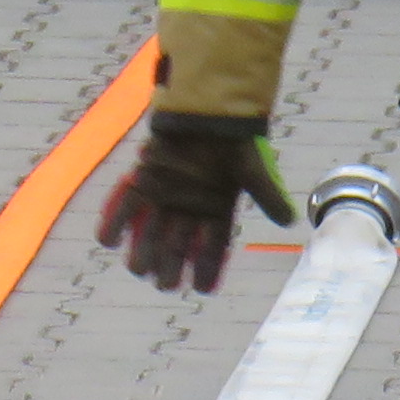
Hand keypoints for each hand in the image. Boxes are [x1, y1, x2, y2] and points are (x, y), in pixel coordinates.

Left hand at [95, 114, 295, 293]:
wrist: (206, 110)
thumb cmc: (232, 141)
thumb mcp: (253, 169)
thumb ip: (267, 195)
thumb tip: (290, 221)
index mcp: (216, 213)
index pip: (212, 249)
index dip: (207, 270)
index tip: (202, 289)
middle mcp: (189, 211)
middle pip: (178, 247)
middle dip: (170, 267)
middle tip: (165, 284)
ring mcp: (164, 198)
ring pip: (151, 233)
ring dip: (143, 252)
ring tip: (139, 269)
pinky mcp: (143, 183)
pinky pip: (127, 207)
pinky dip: (115, 223)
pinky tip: (109, 241)